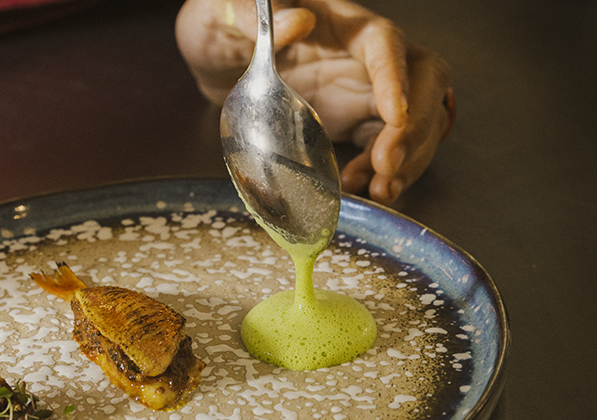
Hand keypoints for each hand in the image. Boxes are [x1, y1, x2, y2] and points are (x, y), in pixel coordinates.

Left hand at [175, 0, 453, 204]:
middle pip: (421, 80)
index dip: (395, 77)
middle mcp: (361, 53)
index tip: (396, 115)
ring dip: (408, 156)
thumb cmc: (221, 25)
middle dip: (416, 126)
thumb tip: (298, 22)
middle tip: (388, 165)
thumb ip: (253, 17)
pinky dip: (380, 170)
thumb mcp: (222, 15)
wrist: (213, 55)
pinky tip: (360, 187)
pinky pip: (383, 144)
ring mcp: (362, 87)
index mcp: (338, 21)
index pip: (383, 42)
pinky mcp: (353, 118)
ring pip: (413, 117)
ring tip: (381, 189)